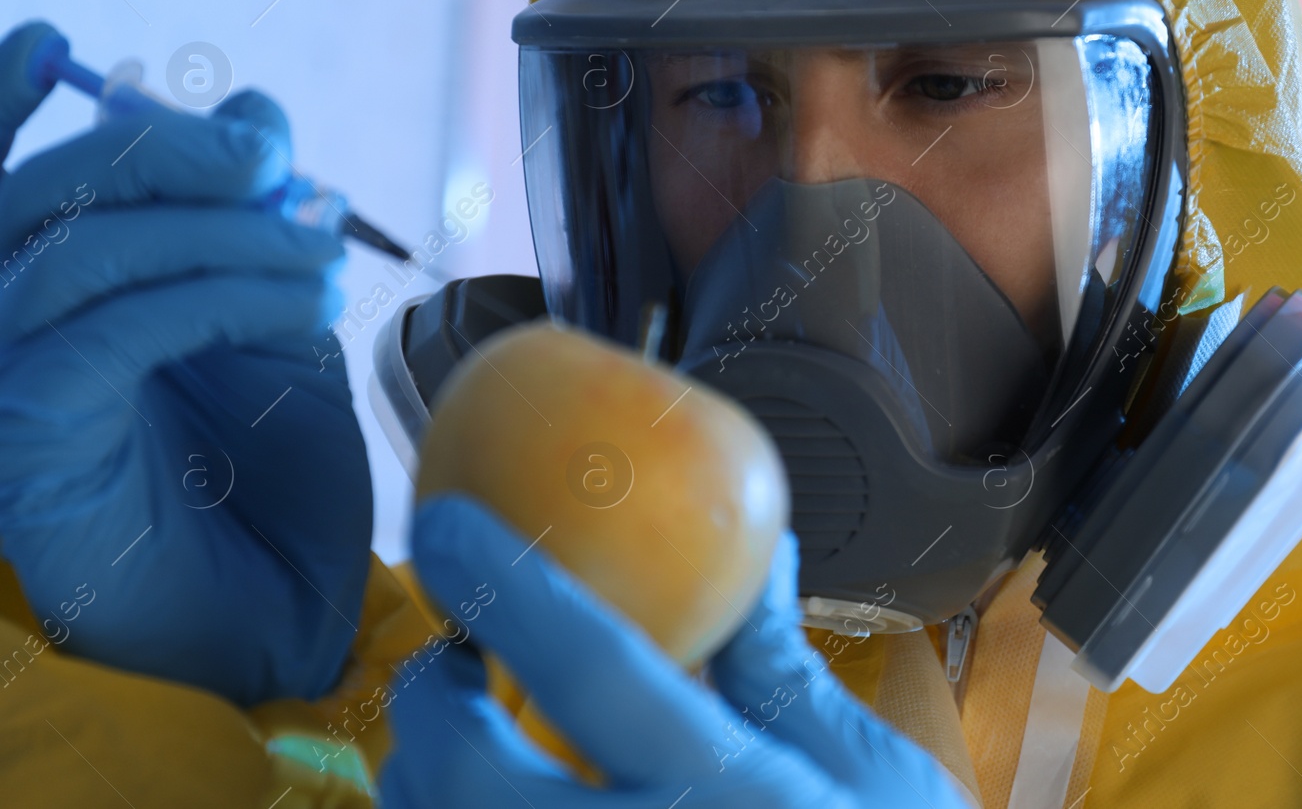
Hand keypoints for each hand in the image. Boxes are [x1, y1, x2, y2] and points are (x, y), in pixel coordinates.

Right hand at [0, 21, 371, 705]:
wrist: (275, 614)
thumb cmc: (266, 473)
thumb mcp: (269, 321)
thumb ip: (250, 220)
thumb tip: (254, 108)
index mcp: (44, 293)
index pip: (15, 175)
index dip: (40, 102)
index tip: (110, 62)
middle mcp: (0, 328)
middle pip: (48, 193)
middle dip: (168, 152)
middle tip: (274, 164)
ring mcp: (2, 381)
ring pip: (82, 250)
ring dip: (220, 230)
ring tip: (319, 251)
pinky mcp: (27, 439)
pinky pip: (112, 331)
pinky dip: (216, 296)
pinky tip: (296, 297)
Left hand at [379, 494, 975, 807]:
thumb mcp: (872, 775)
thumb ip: (783, 671)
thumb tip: (752, 555)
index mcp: (733, 796)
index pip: (595, 672)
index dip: (511, 590)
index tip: (448, 525)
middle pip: (472, 775)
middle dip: (433, 699)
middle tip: (453, 657)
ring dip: (425, 777)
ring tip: (459, 736)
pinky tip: (493, 803)